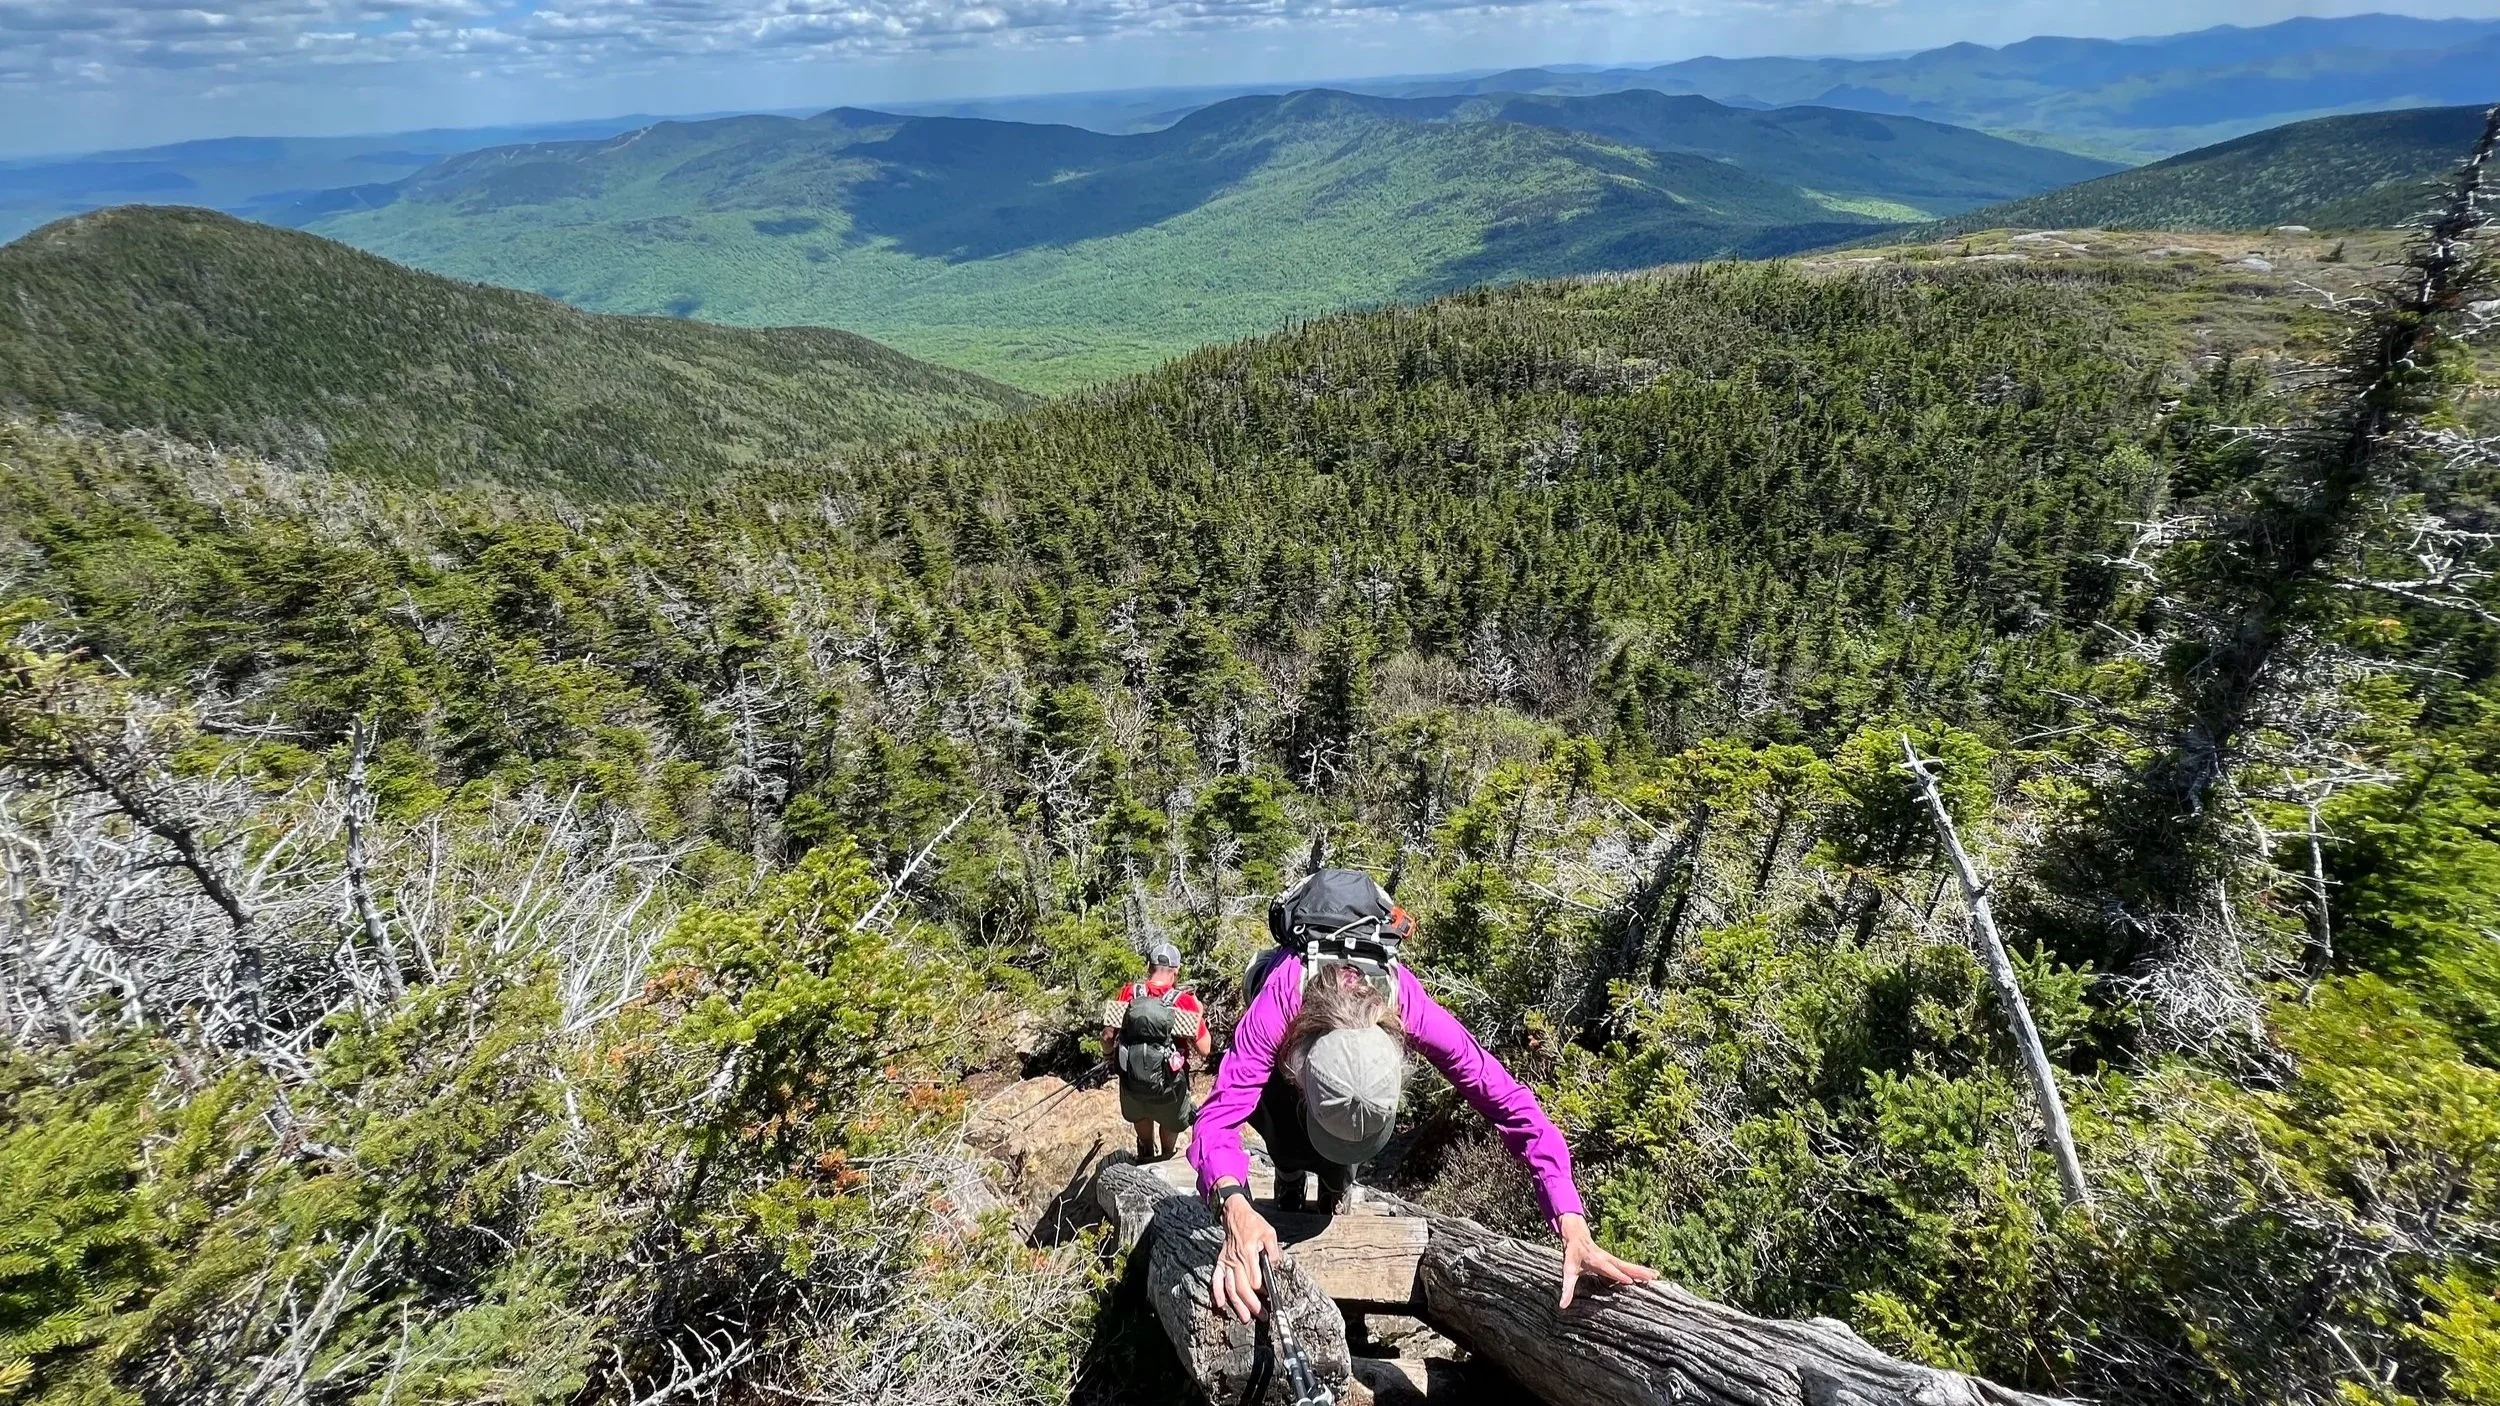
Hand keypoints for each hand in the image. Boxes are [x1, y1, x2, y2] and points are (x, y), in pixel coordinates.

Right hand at [1211, 1190, 1282, 1321]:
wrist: (1235, 1214)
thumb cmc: (1253, 1224)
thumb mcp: (1269, 1232)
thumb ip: (1273, 1250)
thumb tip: (1274, 1265)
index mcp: (1248, 1252)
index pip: (1254, 1278)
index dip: (1261, 1290)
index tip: (1268, 1296)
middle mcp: (1236, 1259)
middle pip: (1242, 1288)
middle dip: (1251, 1305)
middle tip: (1261, 1316)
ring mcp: (1226, 1262)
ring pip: (1230, 1287)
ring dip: (1237, 1305)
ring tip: (1245, 1318)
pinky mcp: (1221, 1262)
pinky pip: (1216, 1279)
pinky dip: (1217, 1292)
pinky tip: (1221, 1304)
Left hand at [1556, 1213, 1657, 1309]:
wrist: (1577, 1236)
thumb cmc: (1572, 1255)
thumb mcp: (1568, 1271)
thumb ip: (1567, 1289)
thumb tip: (1562, 1306)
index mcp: (1595, 1261)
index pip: (1608, 1269)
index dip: (1618, 1275)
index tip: (1629, 1281)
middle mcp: (1606, 1259)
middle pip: (1624, 1266)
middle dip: (1637, 1272)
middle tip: (1651, 1277)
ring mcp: (1612, 1259)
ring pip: (1629, 1265)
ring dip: (1642, 1270)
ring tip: (1656, 1276)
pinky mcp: (1615, 1260)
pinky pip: (1628, 1266)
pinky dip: (1640, 1270)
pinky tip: (1650, 1274)